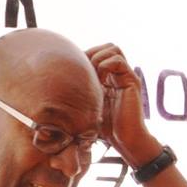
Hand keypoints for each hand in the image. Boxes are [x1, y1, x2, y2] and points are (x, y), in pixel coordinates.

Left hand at [86, 42, 160, 164]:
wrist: (125, 140)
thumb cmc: (105, 129)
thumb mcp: (86, 107)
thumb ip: (78, 94)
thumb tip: (53, 89)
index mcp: (108, 77)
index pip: (97, 52)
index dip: (85, 56)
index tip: (75, 72)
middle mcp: (118, 73)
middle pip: (107, 46)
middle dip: (92, 53)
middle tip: (85, 71)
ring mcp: (126, 76)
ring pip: (113, 49)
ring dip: (98, 57)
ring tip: (93, 76)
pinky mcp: (132, 80)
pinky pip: (118, 60)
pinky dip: (106, 65)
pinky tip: (100, 81)